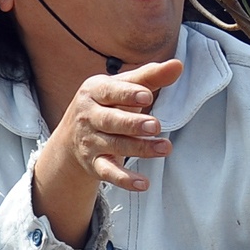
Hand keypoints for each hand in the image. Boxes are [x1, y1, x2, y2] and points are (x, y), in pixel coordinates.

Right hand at [32, 59, 182, 243]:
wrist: (71, 137)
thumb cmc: (107, 104)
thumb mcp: (123, 86)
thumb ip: (150, 76)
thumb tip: (178, 65)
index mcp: (95, 91)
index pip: (112, 92)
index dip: (128, 94)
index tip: (147, 96)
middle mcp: (89, 117)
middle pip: (111, 121)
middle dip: (133, 124)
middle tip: (155, 126)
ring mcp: (90, 142)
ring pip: (115, 146)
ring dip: (140, 149)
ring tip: (165, 148)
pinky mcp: (94, 164)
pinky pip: (109, 173)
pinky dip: (125, 180)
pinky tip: (144, 184)